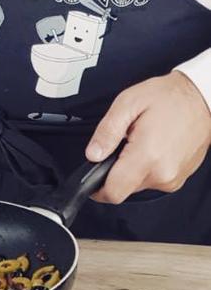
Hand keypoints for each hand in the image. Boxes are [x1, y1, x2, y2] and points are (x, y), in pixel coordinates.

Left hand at [85, 71, 210, 203]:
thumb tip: (93, 154)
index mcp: (147, 156)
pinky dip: (147, 166)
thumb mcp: (127, 103)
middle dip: (116, 169)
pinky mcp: (179, 178)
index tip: (90, 180)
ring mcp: (173, 178)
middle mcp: (162, 173)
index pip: (114, 192)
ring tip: (141, 140)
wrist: (200, 98)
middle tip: (123, 143)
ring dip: (133, 166)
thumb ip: (106, 131)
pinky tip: (153, 146)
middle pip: (124, 188)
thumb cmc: (169, 97)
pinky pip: (154, 179)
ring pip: (138, 184)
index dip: (96, 188)